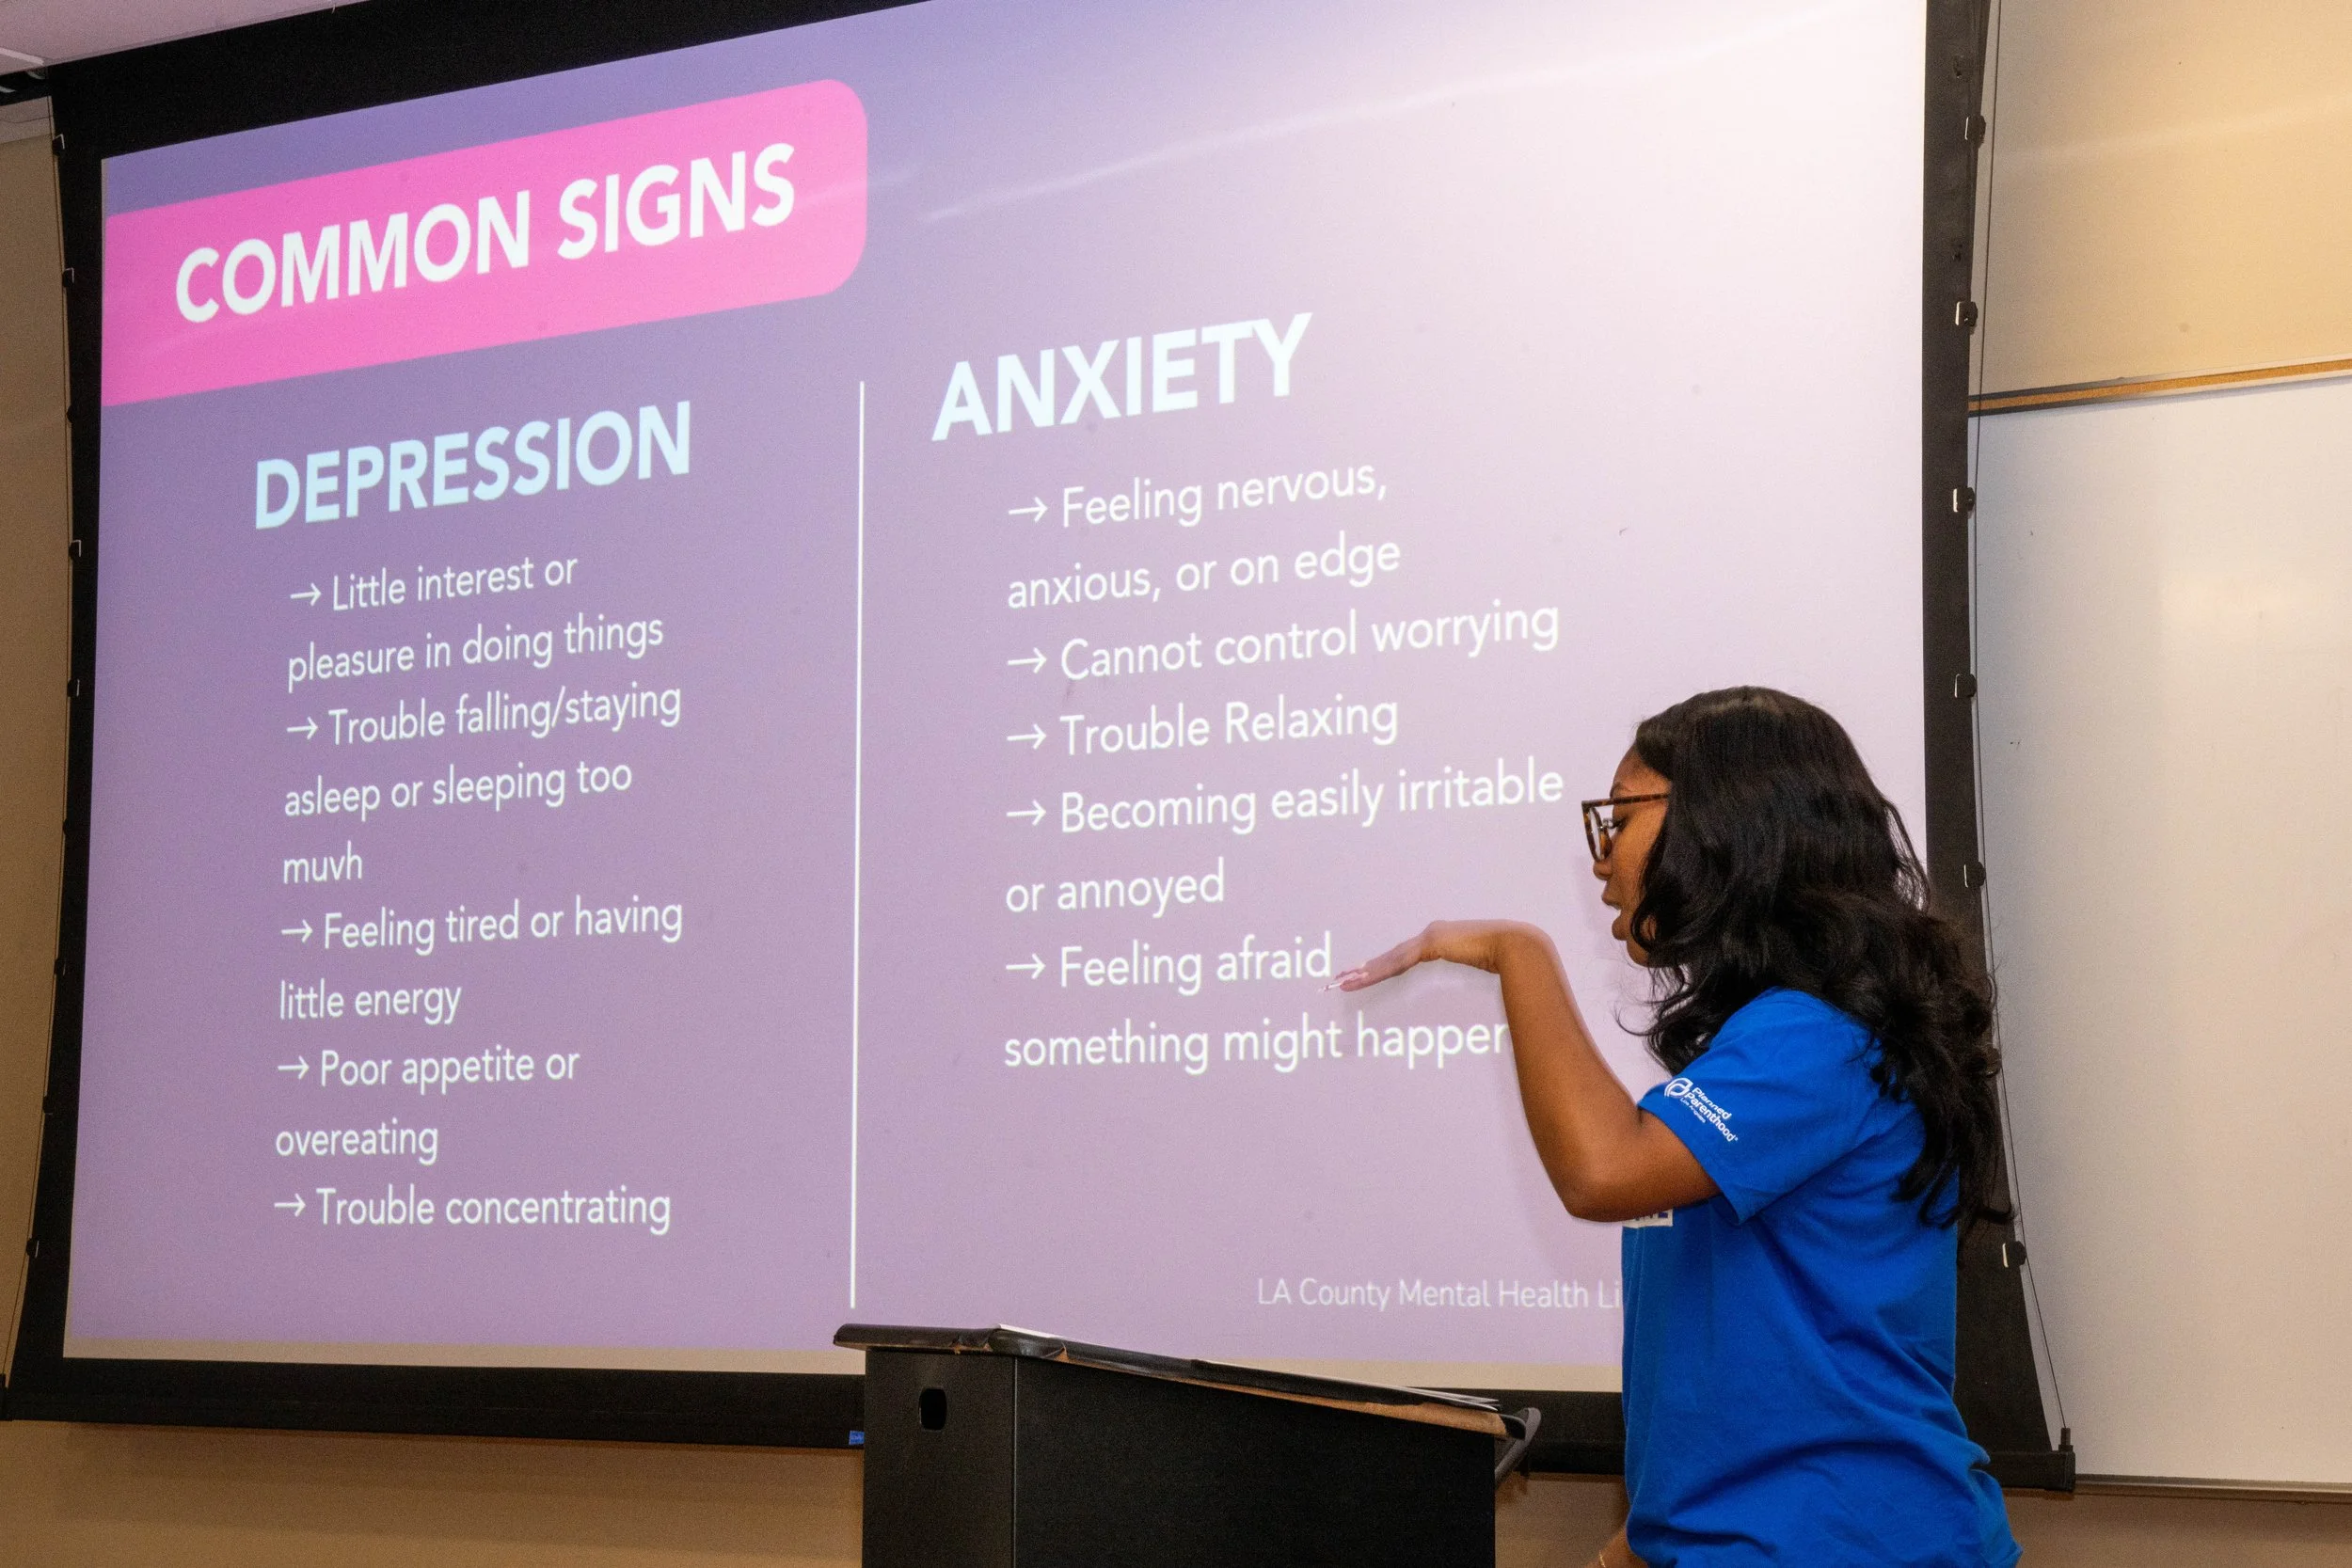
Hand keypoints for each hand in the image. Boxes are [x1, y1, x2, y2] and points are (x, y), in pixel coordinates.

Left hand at [1329, 920, 1532, 990]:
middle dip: (1364, 968)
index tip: (1362, 973)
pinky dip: (1381, 970)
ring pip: (1389, 959)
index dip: (1381, 965)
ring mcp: (1429, 938)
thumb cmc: (1506, 958)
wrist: (1517, 945)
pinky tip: (1364, 977)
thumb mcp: (1481, 967)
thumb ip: (1473, 971)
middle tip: (1340, 977)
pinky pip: (1400, 961)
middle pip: (1390, 956)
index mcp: (1439, 940)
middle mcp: (1429, 936)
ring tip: (1343, 981)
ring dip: (1365, 971)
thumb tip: (1480, 983)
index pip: (1402, 956)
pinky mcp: (1431, 943)